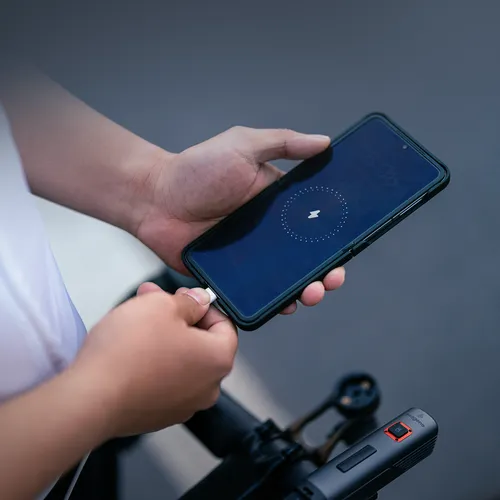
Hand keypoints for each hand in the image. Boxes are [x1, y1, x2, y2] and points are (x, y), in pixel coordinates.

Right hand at [71, 284, 236, 435]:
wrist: (89, 399)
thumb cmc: (127, 354)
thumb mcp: (161, 306)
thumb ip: (189, 301)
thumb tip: (199, 301)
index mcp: (218, 359)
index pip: (225, 325)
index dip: (203, 305)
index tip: (184, 298)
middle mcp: (207, 387)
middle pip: (200, 342)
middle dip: (177, 317)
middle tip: (153, 301)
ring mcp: (183, 405)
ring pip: (180, 360)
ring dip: (162, 337)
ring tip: (135, 320)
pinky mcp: (158, 415)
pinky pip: (163, 380)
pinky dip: (152, 363)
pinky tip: (129, 349)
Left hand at [135, 127, 345, 313]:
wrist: (154, 197)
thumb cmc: (196, 169)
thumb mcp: (243, 146)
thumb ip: (283, 143)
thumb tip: (325, 142)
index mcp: (276, 203)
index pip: (315, 223)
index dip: (334, 237)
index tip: (349, 247)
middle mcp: (267, 233)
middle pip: (306, 257)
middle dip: (325, 271)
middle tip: (332, 279)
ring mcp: (249, 257)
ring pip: (285, 279)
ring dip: (305, 290)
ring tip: (311, 294)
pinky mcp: (230, 275)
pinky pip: (255, 293)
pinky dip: (271, 303)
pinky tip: (284, 306)